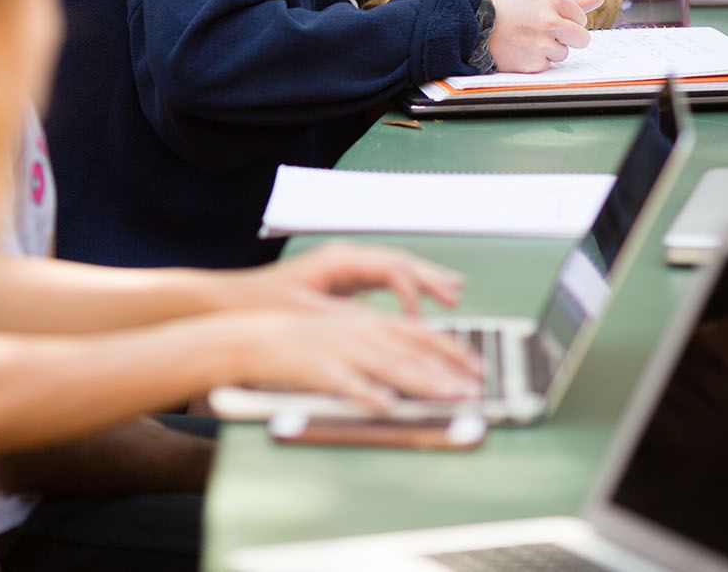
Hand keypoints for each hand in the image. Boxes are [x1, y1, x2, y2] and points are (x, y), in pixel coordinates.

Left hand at [217, 241, 464, 317]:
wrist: (237, 300)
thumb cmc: (268, 305)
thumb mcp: (308, 315)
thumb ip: (346, 319)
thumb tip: (381, 327)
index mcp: (340, 260)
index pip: (389, 270)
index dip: (411, 294)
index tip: (421, 322)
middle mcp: (347, 256)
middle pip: (399, 261)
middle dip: (430, 277)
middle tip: (457, 293)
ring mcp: (348, 265)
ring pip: (395, 267)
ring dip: (424, 279)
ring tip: (454, 290)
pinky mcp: (346, 278)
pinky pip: (386, 278)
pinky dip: (407, 287)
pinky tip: (423, 299)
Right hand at [220, 308, 482, 413]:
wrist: (252, 335)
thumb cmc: (299, 337)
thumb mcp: (341, 331)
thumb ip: (374, 343)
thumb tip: (407, 365)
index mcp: (366, 321)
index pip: (418, 333)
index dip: (450, 349)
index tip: (476, 365)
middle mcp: (359, 331)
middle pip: (411, 351)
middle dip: (448, 370)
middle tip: (475, 387)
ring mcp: (340, 350)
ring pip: (389, 366)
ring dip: (423, 383)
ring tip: (450, 397)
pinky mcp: (319, 369)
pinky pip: (348, 384)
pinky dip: (369, 394)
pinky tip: (388, 407)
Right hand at [486, 0, 602, 73]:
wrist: (478, 27)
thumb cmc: (510, 10)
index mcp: (553, 0)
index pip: (581, 17)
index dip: (567, 20)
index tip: (549, 19)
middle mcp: (550, 21)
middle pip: (582, 38)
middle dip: (569, 38)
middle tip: (547, 33)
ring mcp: (542, 44)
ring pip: (564, 53)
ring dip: (550, 50)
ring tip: (528, 39)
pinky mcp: (534, 63)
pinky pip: (548, 65)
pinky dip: (536, 60)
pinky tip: (522, 50)